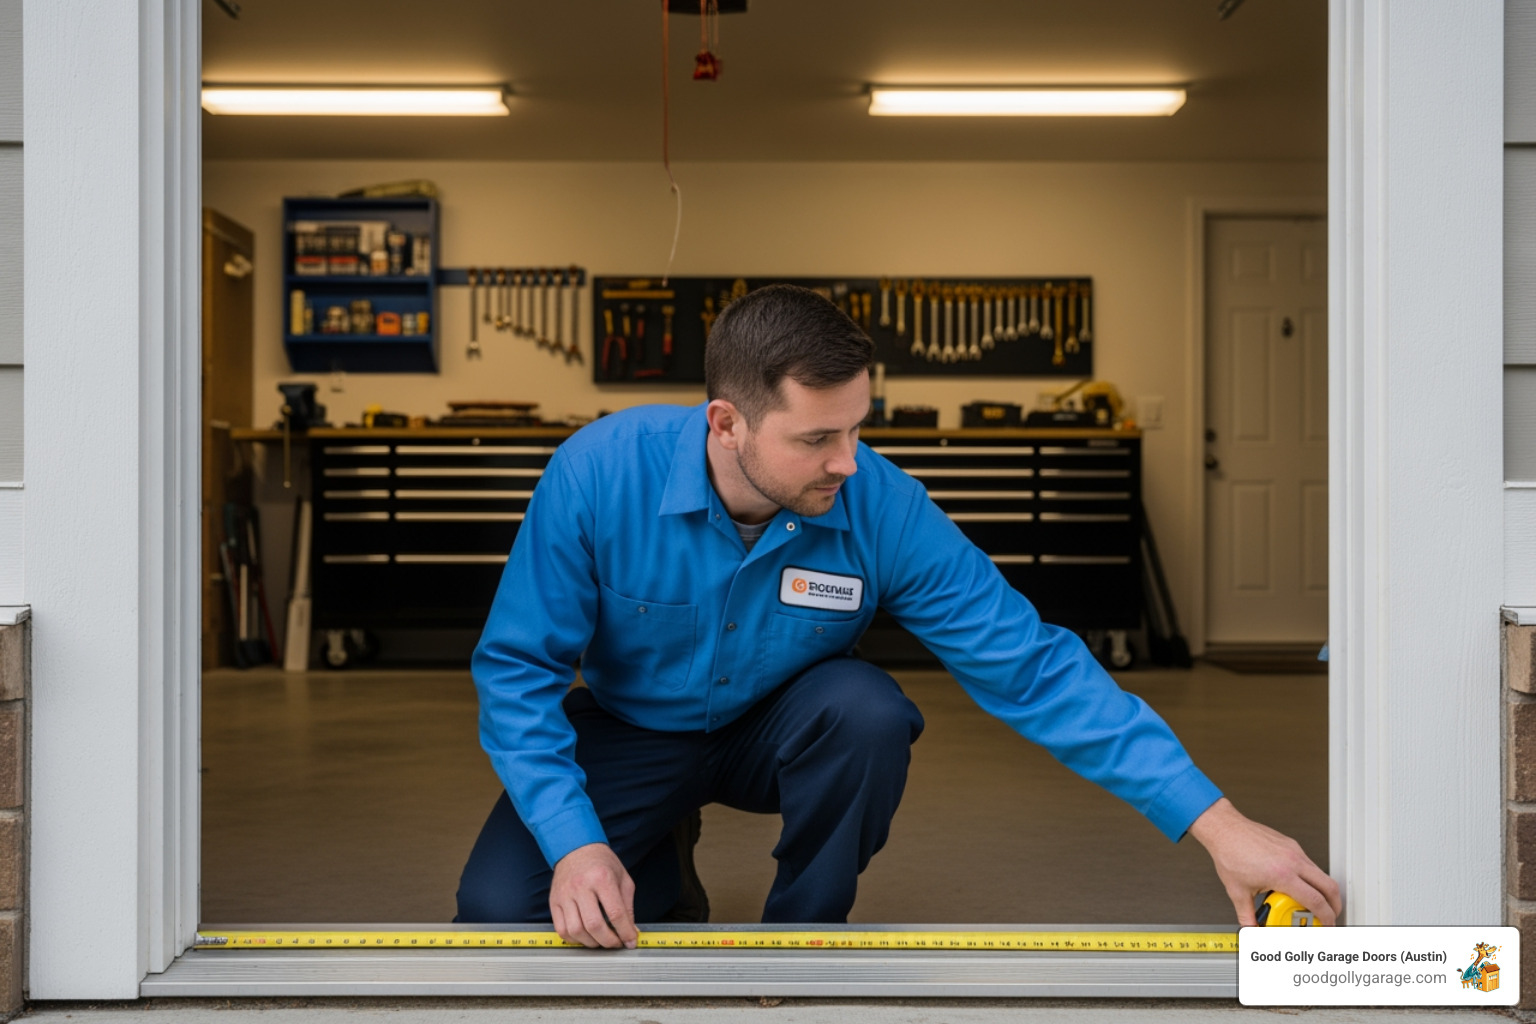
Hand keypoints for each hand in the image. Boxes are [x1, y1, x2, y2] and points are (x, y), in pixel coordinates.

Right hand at [549, 842, 637, 948]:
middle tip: (616, 943)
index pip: (615, 913)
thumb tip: (630, 930)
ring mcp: (565, 895)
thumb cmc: (601, 862)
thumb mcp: (622, 878)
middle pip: (594, 925)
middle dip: (608, 941)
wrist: (576, 848)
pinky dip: (574, 939)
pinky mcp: (554, 902)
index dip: (625, 932)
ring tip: (600, 940)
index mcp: (602, 878)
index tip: (630, 941)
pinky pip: (561, 929)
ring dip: (591, 943)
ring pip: (576, 930)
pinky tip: (584, 936)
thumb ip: (628, 905)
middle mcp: (581, 887)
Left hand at [1188, 798, 1341, 926]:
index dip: (1325, 917)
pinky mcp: (1291, 844)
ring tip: (1312, 902)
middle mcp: (1292, 861)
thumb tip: (1251, 928)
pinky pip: (1309, 863)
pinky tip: (1297, 884)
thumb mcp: (1237, 891)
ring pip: (1321, 873)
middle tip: (1329, 916)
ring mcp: (1293, 851)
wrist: (1224, 829)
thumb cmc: (1229, 853)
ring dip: (1323, 890)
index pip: (1315, 901)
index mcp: (1282, 875)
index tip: (1326, 925)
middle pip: (1329, 887)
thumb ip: (1247, 915)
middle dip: (1334, 905)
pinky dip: (1311, 877)